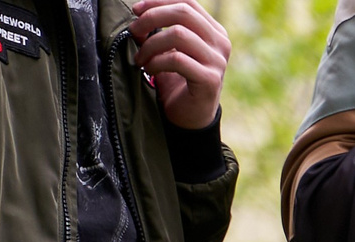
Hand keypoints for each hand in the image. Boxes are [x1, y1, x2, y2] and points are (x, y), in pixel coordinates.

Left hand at [128, 0, 228, 130]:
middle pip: (183, 13)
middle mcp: (221, 44)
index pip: (187, 3)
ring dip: (151, 44)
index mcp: (214, 31)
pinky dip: (156, 62)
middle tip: (133, 31)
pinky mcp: (210, 80)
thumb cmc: (177, 80)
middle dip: (151, 18)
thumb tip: (139, 13)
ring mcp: (218, 62)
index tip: (136, 10)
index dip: (158, 2)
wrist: (189, 117)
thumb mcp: (169, 49)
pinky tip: (149, 70)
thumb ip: (161, 29)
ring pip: (178, 34)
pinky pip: (177, 60)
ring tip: (140, 58)